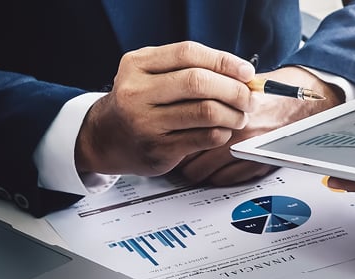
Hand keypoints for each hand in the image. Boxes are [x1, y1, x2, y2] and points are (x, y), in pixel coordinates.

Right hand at [76, 41, 253, 175]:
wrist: (105, 138)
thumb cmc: (140, 102)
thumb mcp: (151, 74)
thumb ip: (189, 68)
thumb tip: (242, 74)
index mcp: (137, 65)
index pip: (188, 53)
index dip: (224, 61)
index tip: (246, 72)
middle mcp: (137, 92)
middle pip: (199, 83)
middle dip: (234, 90)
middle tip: (249, 98)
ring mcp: (146, 122)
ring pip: (206, 112)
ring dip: (233, 114)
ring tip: (240, 116)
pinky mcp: (158, 149)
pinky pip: (204, 138)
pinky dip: (222, 133)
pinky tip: (223, 130)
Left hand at [176, 66, 343, 184]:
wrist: (312, 103)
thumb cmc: (281, 90)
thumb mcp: (244, 83)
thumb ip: (215, 93)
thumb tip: (185, 100)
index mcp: (231, 110)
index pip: (187, 130)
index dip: (173, 135)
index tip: (168, 135)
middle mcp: (238, 133)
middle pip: (190, 156)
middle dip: (180, 156)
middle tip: (174, 154)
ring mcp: (249, 153)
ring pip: (204, 172)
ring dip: (196, 170)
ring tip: (191, 165)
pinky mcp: (259, 166)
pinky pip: (225, 180)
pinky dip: (217, 177)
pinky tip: (214, 170)